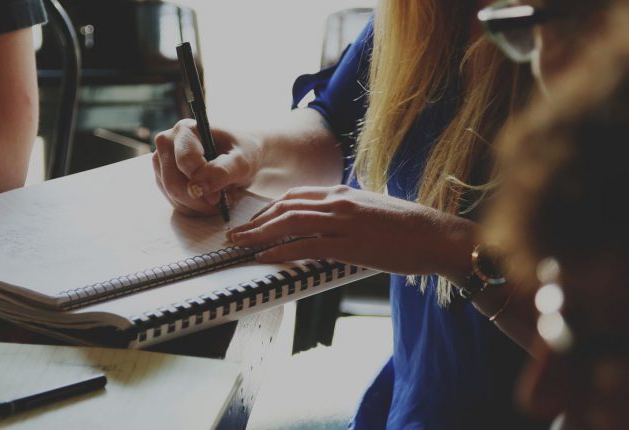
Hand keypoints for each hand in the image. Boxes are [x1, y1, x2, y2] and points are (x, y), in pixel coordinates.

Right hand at [152, 119, 261, 215]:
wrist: (239, 157)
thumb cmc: (242, 153)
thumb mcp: (242, 161)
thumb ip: (222, 171)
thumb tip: (198, 188)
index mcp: (185, 130)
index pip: (185, 161)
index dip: (202, 182)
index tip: (219, 196)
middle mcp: (167, 142)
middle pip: (173, 182)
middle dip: (199, 199)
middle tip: (220, 201)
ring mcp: (161, 162)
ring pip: (172, 195)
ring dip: (198, 205)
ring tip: (218, 198)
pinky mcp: (162, 178)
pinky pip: (174, 202)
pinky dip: (193, 208)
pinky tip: (208, 200)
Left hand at [226, 185, 475, 276]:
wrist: (437, 236)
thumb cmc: (408, 228)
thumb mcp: (371, 210)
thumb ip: (345, 213)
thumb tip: (326, 225)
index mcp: (343, 192)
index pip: (295, 196)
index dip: (268, 209)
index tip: (254, 221)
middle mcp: (339, 202)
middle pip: (285, 207)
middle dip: (256, 221)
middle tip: (236, 234)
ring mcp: (343, 221)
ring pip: (289, 223)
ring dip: (259, 234)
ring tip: (240, 245)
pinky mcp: (350, 244)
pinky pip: (306, 246)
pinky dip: (280, 251)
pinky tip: (264, 257)